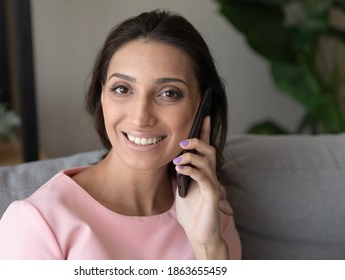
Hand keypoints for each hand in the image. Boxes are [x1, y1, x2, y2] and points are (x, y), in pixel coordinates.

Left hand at [173, 116, 227, 258]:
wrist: (199, 233)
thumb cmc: (191, 212)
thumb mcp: (182, 188)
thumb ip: (180, 173)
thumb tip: (172, 159)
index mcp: (203, 172)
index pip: (205, 148)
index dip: (204, 132)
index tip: (202, 116)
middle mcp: (210, 175)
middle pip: (209, 150)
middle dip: (197, 141)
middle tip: (182, 142)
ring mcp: (212, 184)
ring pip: (207, 161)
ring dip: (191, 156)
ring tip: (177, 159)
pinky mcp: (212, 194)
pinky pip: (204, 177)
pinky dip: (191, 170)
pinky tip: (180, 169)